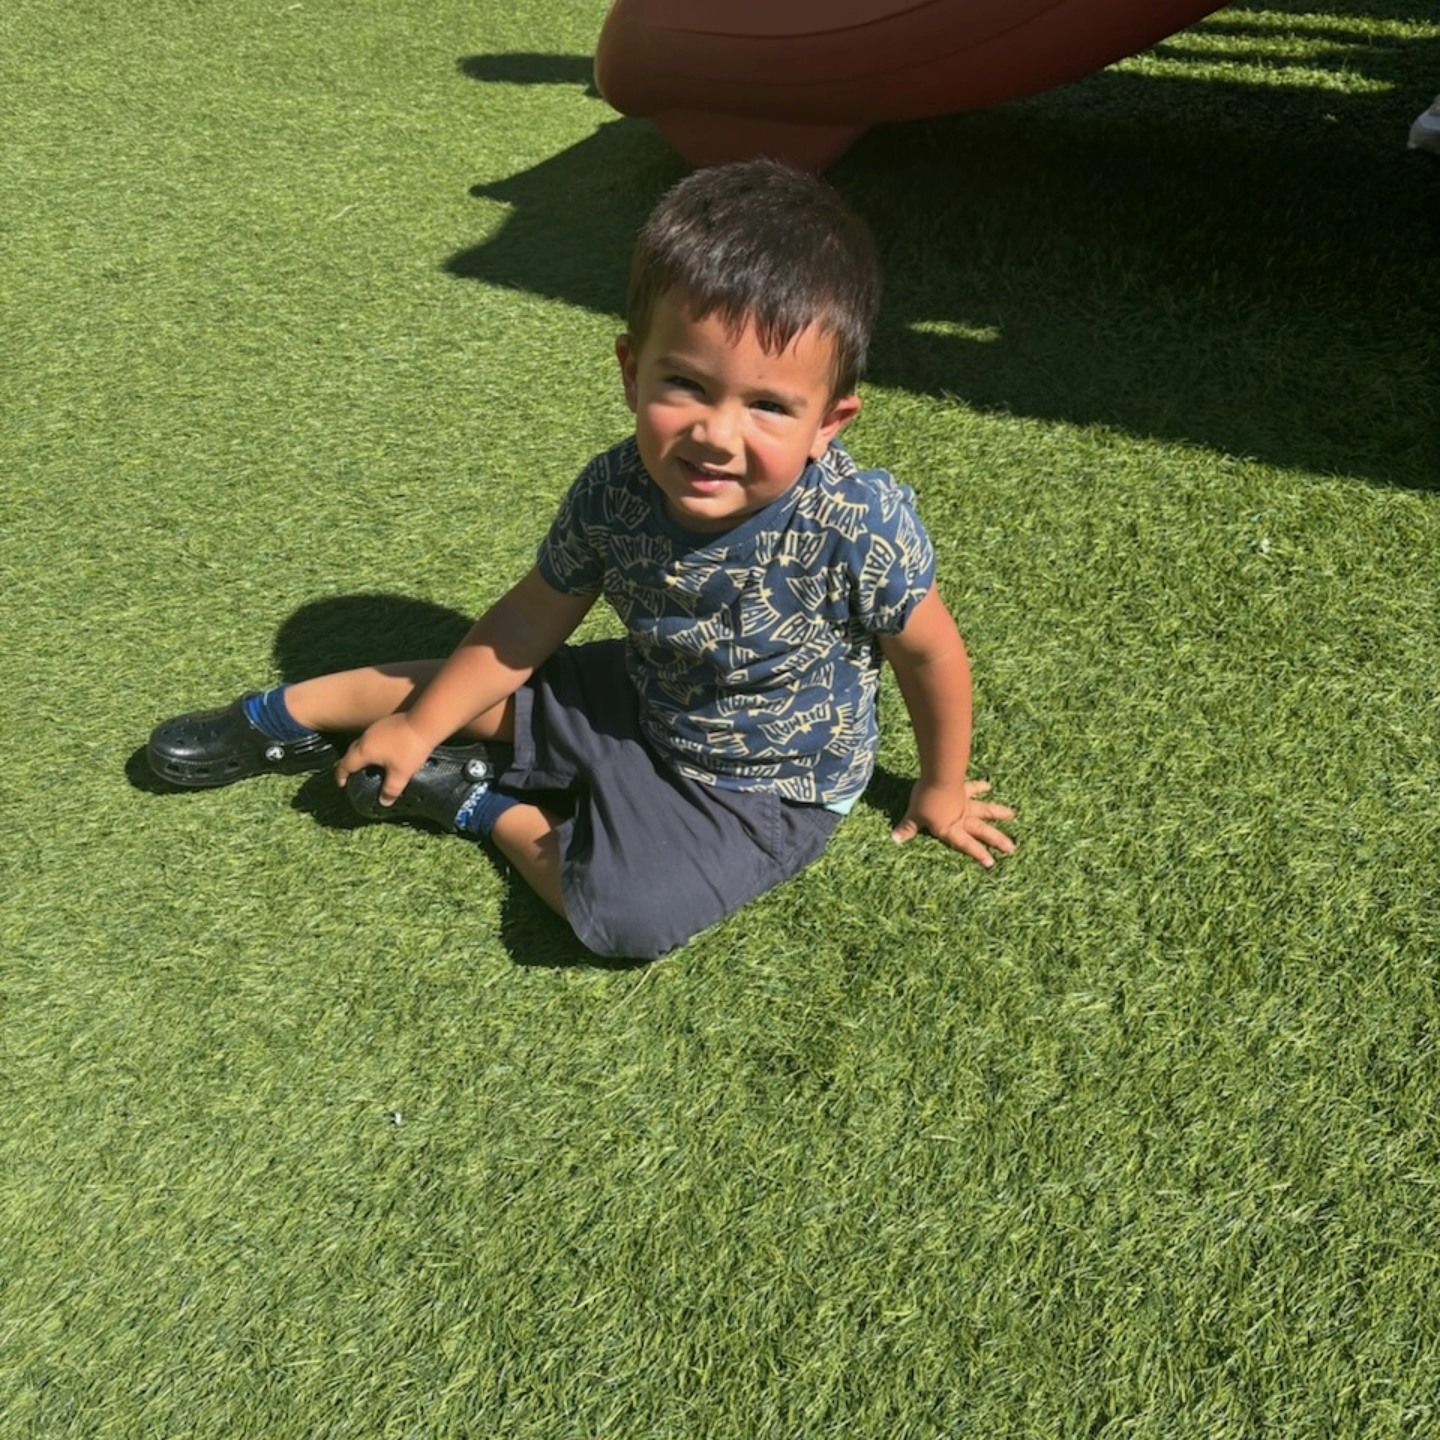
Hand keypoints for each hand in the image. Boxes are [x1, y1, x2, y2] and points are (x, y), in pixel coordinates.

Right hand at [334, 713, 433, 805]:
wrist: (425, 721)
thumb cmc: (411, 748)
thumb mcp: (401, 773)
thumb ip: (391, 789)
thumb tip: (384, 802)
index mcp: (364, 750)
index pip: (345, 765)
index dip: (341, 776)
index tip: (341, 784)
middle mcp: (366, 737)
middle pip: (351, 752)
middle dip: (349, 764)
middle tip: (352, 775)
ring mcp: (376, 727)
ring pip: (363, 743)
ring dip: (362, 754)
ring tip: (368, 765)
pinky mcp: (387, 722)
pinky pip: (374, 737)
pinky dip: (373, 747)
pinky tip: (384, 752)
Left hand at [891, 778, 1015, 868]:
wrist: (938, 777)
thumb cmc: (926, 800)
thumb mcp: (915, 816)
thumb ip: (908, 828)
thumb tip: (895, 839)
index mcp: (950, 828)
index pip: (966, 845)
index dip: (978, 854)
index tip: (992, 863)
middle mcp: (961, 818)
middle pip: (982, 831)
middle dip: (997, 840)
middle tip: (1012, 847)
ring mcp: (964, 803)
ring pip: (985, 810)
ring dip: (999, 813)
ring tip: (1013, 815)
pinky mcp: (963, 788)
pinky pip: (973, 788)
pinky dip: (981, 786)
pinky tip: (989, 785)